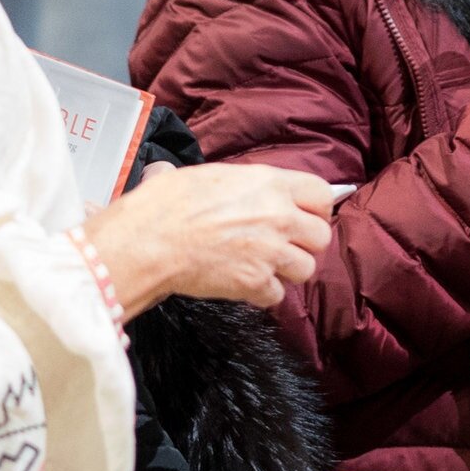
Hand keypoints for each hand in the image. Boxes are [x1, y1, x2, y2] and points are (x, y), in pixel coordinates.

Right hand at [86, 162, 334, 313]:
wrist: (147, 243)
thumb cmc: (165, 205)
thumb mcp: (204, 175)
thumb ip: (230, 182)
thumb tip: (208, 181)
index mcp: (270, 184)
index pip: (322, 194)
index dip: (316, 208)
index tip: (304, 216)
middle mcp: (279, 216)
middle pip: (322, 236)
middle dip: (305, 244)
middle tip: (284, 245)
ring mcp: (270, 251)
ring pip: (306, 268)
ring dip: (288, 271)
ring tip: (264, 266)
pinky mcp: (256, 282)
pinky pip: (277, 295)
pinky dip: (263, 293)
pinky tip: (243, 283)